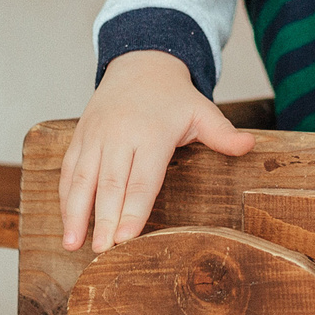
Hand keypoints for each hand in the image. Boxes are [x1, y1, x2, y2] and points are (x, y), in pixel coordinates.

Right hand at [58, 50, 254, 252]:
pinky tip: (66, 221)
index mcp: (152, 133)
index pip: (142, 179)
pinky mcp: (80, 137)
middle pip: (111, 183)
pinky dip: (64, 196)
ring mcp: (96, 135)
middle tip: (101, 250)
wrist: (140, 64)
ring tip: (73, 243)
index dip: (134, 210)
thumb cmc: (173, 97)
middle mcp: (120, 135)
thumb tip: (249, 146)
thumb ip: (222, 133)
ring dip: (75, 212)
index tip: (126, 238)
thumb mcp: (202, 111)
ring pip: (82, 178)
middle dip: (104, 219)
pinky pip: (68, 169)